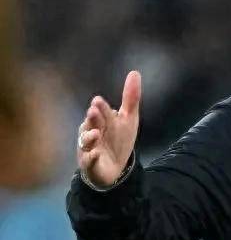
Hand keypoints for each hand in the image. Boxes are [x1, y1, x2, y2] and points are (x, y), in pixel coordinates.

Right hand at [77, 71, 140, 186]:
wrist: (115, 167)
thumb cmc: (118, 139)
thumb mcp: (128, 119)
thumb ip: (130, 98)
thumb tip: (135, 72)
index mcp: (100, 121)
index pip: (101, 113)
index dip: (101, 108)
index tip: (98, 101)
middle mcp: (92, 132)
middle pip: (91, 124)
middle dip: (93, 118)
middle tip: (93, 111)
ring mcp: (90, 148)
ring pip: (86, 142)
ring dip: (90, 137)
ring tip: (96, 133)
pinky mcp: (91, 164)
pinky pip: (89, 161)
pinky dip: (91, 158)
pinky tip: (95, 154)